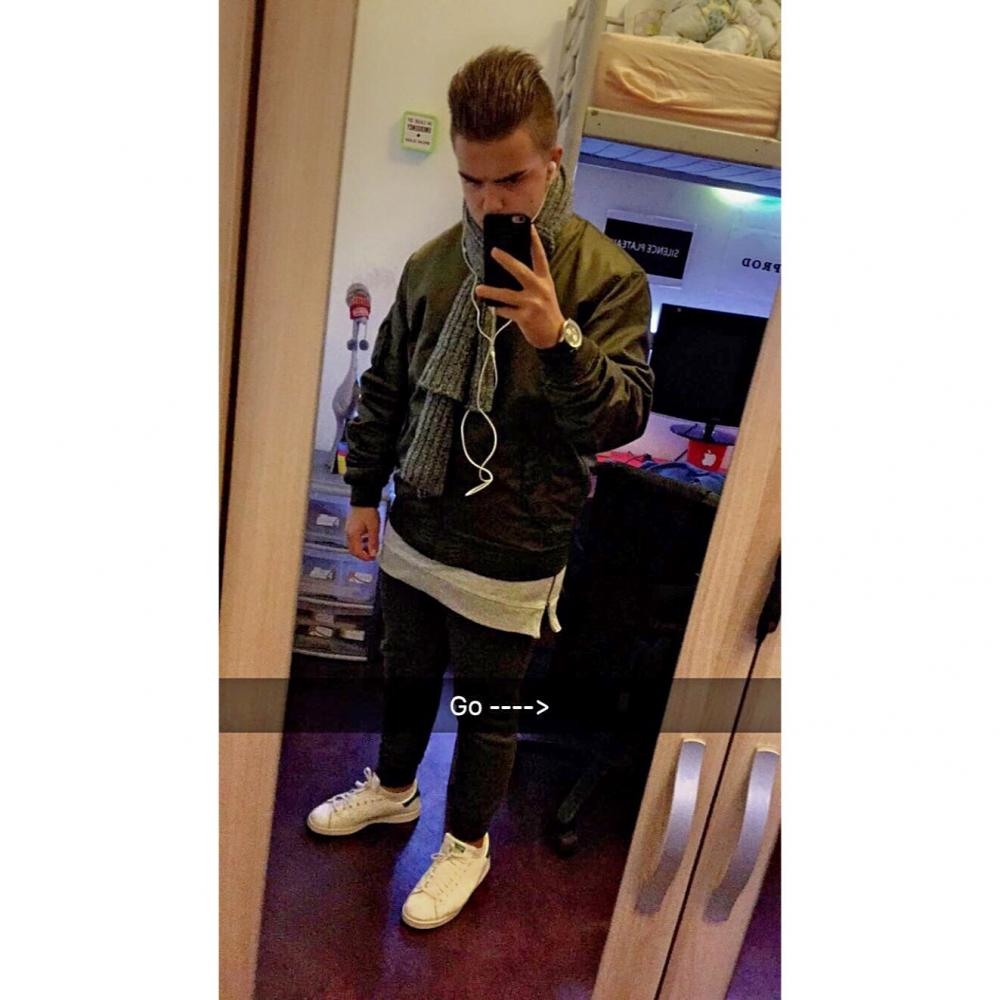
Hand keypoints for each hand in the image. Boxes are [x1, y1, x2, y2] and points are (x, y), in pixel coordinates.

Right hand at [346, 506, 380, 559]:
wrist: (363, 499)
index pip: (357, 552)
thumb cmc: (368, 511)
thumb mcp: (374, 528)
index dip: (365, 557)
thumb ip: (373, 542)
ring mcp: (348, 530)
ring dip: (362, 549)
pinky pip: (353, 539)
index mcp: (353, 535)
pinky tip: (368, 539)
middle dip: (362, 555)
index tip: (373, 558)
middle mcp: (348, 534)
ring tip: (371, 547)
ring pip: (353, 545)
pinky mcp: (350, 527)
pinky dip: (360, 542)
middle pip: (353, 550)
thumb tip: (373, 553)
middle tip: (372, 555)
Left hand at [476, 224, 563, 348]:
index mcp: (545, 280)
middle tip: (493, 251)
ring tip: (479, 289)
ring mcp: (532, 303)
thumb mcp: (545, 292)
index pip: (539, 257)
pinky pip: (506, 311)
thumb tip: (508, 272)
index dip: (534, 241)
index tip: (528, 227)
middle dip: (506, 260)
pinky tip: (491, 307)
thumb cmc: (547, 312)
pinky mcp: (525, 317)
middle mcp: (539, 289)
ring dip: (491, 291)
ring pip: (507, 294)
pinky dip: (497, 309)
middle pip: (521, 270)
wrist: (556, 336)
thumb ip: (531, 281)